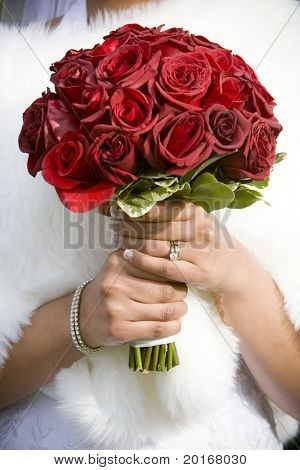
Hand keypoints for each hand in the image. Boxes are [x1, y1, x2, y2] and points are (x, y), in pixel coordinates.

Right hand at [79, 250, 186, 347]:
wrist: (84, 316)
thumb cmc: (110, 289)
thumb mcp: (120, 266)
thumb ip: (143, 258)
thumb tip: (177, 258)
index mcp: (118, 263)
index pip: (159, 268)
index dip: (175, 274)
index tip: (180, 277)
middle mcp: (116, 285)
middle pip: (165, 290)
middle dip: (181, 294)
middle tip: (183, 294)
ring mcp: (116, 309)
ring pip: (164, 311)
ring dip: (179, 311)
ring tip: (181, 309)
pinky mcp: (120, 330)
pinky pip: (156, 329)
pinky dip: (172, 328)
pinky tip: (176, 324)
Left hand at [104, 201, 259, 297]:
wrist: (233, 267)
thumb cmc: (205, 241)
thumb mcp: (194, 220)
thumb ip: (171, 211)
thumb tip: (136, 200)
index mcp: (196, 211)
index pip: (158, 208)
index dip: (135, 208)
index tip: (118, 208)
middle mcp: (199, 229)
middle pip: (154, 226)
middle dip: (129, 225)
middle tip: (113, 224)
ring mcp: (199, 251)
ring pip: (156, 245)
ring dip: (132, 241)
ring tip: (118, 238)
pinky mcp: (197, 272)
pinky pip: (163, 266)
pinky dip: (142, 261)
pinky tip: (128, 255)